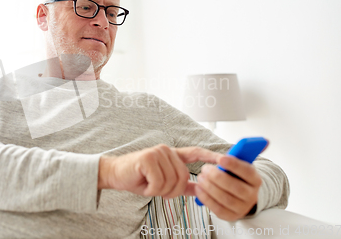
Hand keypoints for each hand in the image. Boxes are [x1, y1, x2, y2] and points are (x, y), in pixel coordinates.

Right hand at [98, 144, 222, 198]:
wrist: (115, 174)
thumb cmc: (138, 178)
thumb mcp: (162, 182)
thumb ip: (181, 184)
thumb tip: (200, 190)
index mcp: (172, 154)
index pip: (195, 152)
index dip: (211, 156)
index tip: (225, 159)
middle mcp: (166, 150)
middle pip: (183, 177)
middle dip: (172, 191)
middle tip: (158, 190)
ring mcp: (157, 152)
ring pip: (172, 182)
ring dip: (160, 191)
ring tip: (148, 185)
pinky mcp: (148, 158)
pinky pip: (159, 183)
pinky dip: (151, 190)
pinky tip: (143, 184)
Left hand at [195, 156, 262, 220]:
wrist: (238, 197)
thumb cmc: (234, 176)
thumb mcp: (238, 165)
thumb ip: (238, 156)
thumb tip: (256, 143)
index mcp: (255, 179)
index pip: (247, 171)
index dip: (234, 165)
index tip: (220, 158)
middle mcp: (252, 195)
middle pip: (236, 187)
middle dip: (218, 177)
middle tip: (204, 169)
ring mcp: (242, 208)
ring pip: (226, 199)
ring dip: (210, 187)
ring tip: (200, 177)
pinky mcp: (231, 216)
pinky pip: (218, 209)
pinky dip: (206, 198)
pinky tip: (199, 189)